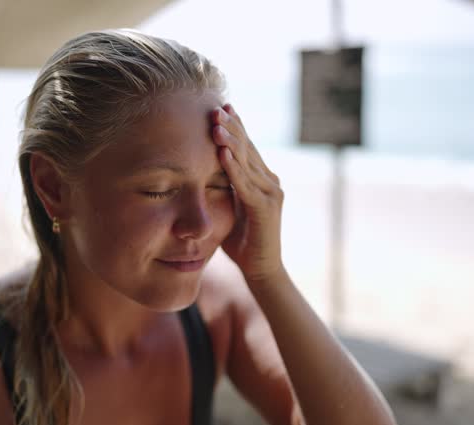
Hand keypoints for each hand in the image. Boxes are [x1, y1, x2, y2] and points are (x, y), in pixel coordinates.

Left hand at [211, 104, 284, 281]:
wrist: (262, 270)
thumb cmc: (242, 241)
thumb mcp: (230, 207)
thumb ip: (224, 188)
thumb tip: (203, 173)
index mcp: (261, 179)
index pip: (246, 147)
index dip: (234, 126)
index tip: (220, 107)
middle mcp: (269, 181)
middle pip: (248, 148)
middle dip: (232, 126)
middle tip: (216, 106)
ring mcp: (270, 193)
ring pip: (247, 161)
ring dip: (231, 141)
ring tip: (216, 123)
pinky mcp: (265, 208)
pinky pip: (246, 184)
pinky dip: (234, 167)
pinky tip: (222, 153)